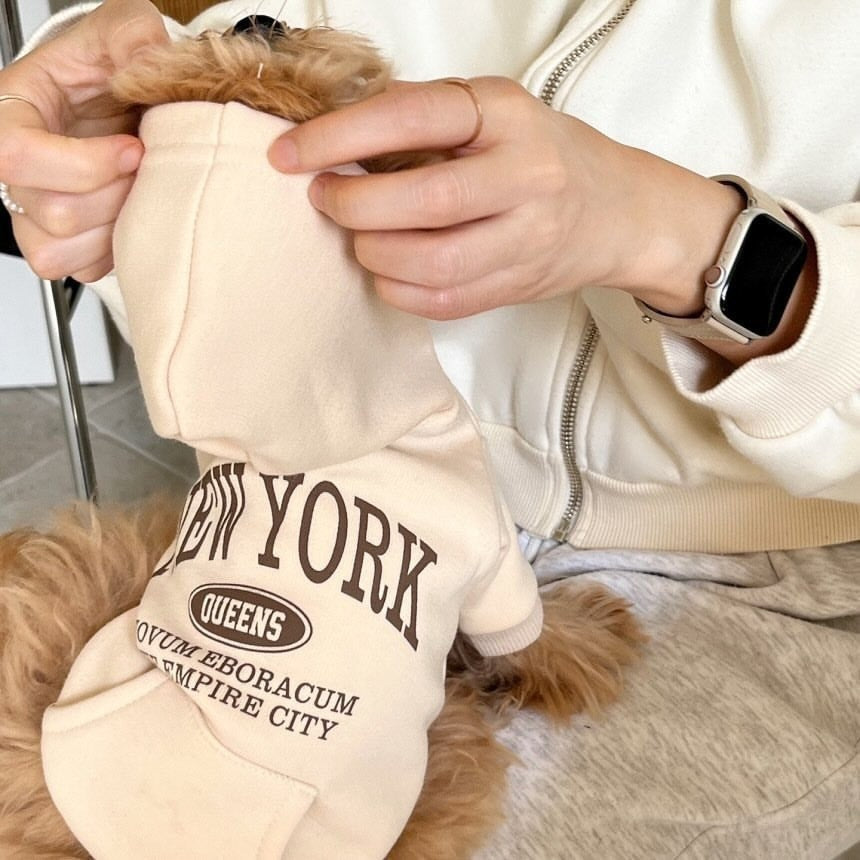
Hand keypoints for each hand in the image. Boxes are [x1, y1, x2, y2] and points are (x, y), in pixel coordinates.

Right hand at [0, 0, 167, 282]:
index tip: (133, 149)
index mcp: (12, 112)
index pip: (16, 156)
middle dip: (116, 196)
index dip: (84, 164)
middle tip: (146, 169)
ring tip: (138, 192)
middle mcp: (16, 169)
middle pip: (52, 213)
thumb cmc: (111, 64)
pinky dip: (116, 251)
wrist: (125, 98)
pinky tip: (131, 216)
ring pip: (62, 250)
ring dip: (116, 227)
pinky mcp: (62, 244)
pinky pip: (82, 268)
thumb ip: (135, 37)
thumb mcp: (125, 29)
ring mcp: (34, 212)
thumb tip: (148, 62)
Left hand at [267, 77, 739, 321]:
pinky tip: (387, 272)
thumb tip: (336, 144)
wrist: (618, 211)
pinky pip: (444, 302)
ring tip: (359, 238)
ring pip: (433, 263)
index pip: (414, 117)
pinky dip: (399, 291)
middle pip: (425, 202)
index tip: (290, 154)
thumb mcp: (494, 113)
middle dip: (355, 205)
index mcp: (509, 115)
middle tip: (327, 200)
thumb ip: (426, 123)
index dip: (341, 137)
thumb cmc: (541, 154)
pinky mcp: (518, 286)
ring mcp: (527, 239)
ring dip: (375, 254)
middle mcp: (526, 176)